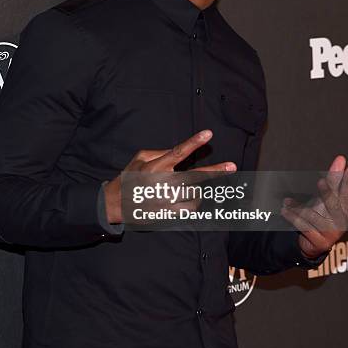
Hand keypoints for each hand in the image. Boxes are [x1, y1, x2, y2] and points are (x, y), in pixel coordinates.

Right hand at [103, 129, 236, 223]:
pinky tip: (193, 198)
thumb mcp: (139, 158)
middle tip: (231, 166)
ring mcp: (166, 199)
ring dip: (199, 188)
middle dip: (214, 171)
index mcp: (156, 166)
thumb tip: (178, 150)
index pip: (178, 152)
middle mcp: (163, 182)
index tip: (208, 134)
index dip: (194, 142)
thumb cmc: (129, 177)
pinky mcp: (167, 213)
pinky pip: (189, 207)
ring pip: (194, 192)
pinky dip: (194, 202)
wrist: (115, 204)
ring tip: (197, 186)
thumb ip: (159, 152)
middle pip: (194, 175)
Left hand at [280, 155, 347, 258]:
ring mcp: (331, 233)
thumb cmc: (322, 216)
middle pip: (333, 204)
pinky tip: (285, 210)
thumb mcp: (327, 198)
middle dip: (327, 192)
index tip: (347, 167)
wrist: (313, 243)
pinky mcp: (320, 241)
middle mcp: (341, 222)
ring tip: (286, 201)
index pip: (347, 193)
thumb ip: (334, 180)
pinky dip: (292, 217)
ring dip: (297, 207)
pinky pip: (303, 226)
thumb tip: (341, 160)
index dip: (347, 181)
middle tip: (320, 181)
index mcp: (346, 210)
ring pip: (313, 215)